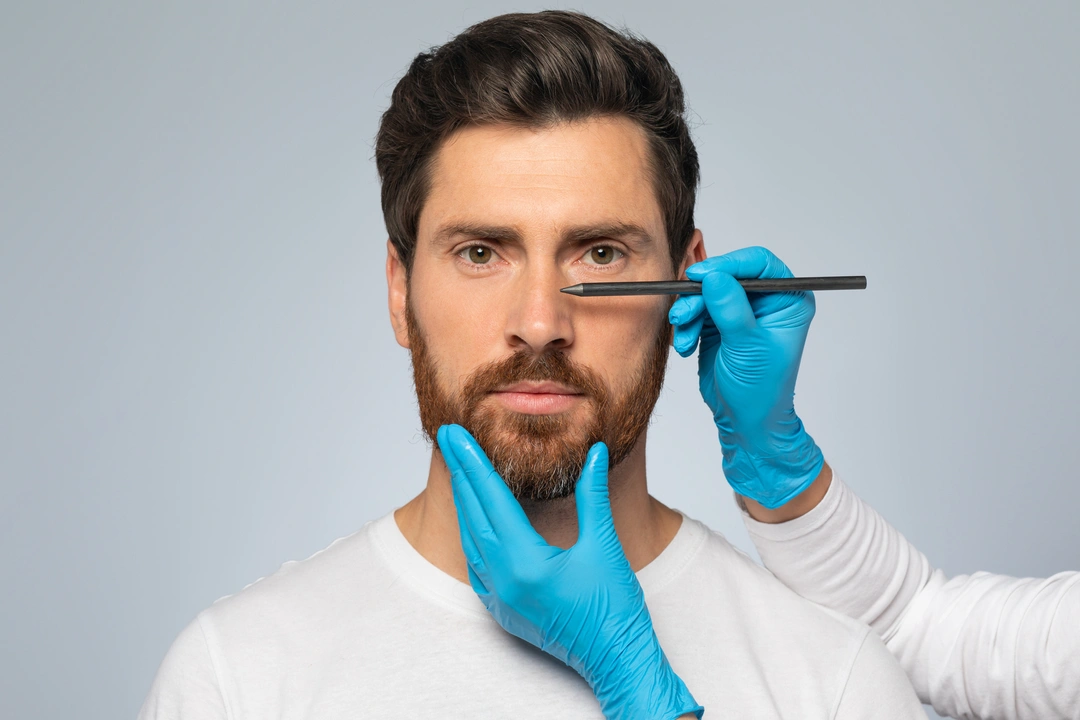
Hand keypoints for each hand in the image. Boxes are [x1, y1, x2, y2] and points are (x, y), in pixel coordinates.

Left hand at [437, 424, 702, 719]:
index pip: (491, 499)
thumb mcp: (604, 546)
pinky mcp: (501, 609)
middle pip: (473, 514)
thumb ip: (593, 495)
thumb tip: (596, 452)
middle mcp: (504, 581)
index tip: (454, 433)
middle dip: (460, 473)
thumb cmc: (614, 607)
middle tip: (448, 438)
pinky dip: (472, 534)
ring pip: (470, 539)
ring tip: (459, 469)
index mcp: (525, 563)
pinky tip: (473, 518)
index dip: (472, 461)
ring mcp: (499, 598)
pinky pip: (476, 564)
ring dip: (464, 502)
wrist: (615, 659)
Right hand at [668, 246, 824, 509]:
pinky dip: (685, 326)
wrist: (744, 421)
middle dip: (700, 295)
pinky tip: (685, 346)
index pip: (759, 264)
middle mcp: (766, 301)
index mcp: (788, 300)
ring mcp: (740, 311)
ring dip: (689, 313)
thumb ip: (731, 309)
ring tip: (683, 337)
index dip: (729, 264)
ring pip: (706, 292)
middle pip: (726, 275)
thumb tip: (714, 276)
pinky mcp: (719, 323)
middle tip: (683, 311)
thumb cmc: (761, 390)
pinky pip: (695, 310)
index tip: (701, 275)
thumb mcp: (748, 347)